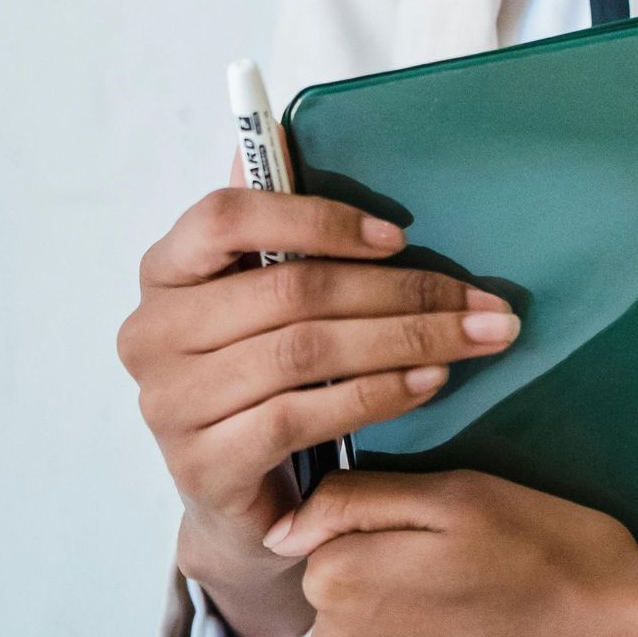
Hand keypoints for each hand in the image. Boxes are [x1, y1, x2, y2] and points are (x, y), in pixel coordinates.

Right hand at [117, 173, 521, 636]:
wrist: (244, 504)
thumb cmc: (264, 378)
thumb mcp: (266, 298)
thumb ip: (271, 227)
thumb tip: (278, 132)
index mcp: (165, 272)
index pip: (225, 217)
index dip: (316, 220)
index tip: (399, 236)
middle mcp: (152, 334)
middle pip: (290, 291)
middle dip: (402, 291)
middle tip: (484, 302)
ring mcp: (170, 405)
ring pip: (305, 351)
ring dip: (406, 340)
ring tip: (473, 339)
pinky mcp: (204, 466)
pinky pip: (302, 414)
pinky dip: (377, 394)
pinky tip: (427, 384)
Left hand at [266, 470, 637, 636]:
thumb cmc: (562, 568)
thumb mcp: (470, 496)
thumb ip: (361, 498)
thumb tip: (283, 525)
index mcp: (340, 581)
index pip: (333, 559)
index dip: (394, 556)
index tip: (454, 566)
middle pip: (339, 629)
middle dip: (389, 618)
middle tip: (475, 615)